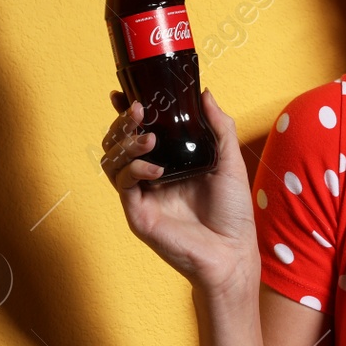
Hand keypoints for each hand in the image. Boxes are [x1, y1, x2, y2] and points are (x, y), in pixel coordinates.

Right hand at [99, 87, 259, 293]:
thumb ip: (219, 126)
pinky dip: (134, 170)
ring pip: (112, 161)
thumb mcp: (229, 160)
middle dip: (122, 123)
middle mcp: (151, 176)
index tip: (124, 94)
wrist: (232, 252)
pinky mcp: (137, 213)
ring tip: (147, 137)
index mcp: (169, 162)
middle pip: (118, 143)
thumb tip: (205, 93)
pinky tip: (156, 169)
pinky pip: (123, 184)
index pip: (139, 132)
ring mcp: (142, 195)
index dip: (127, 113)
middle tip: (136, 110)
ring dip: (125, 143)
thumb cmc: (233, 212)